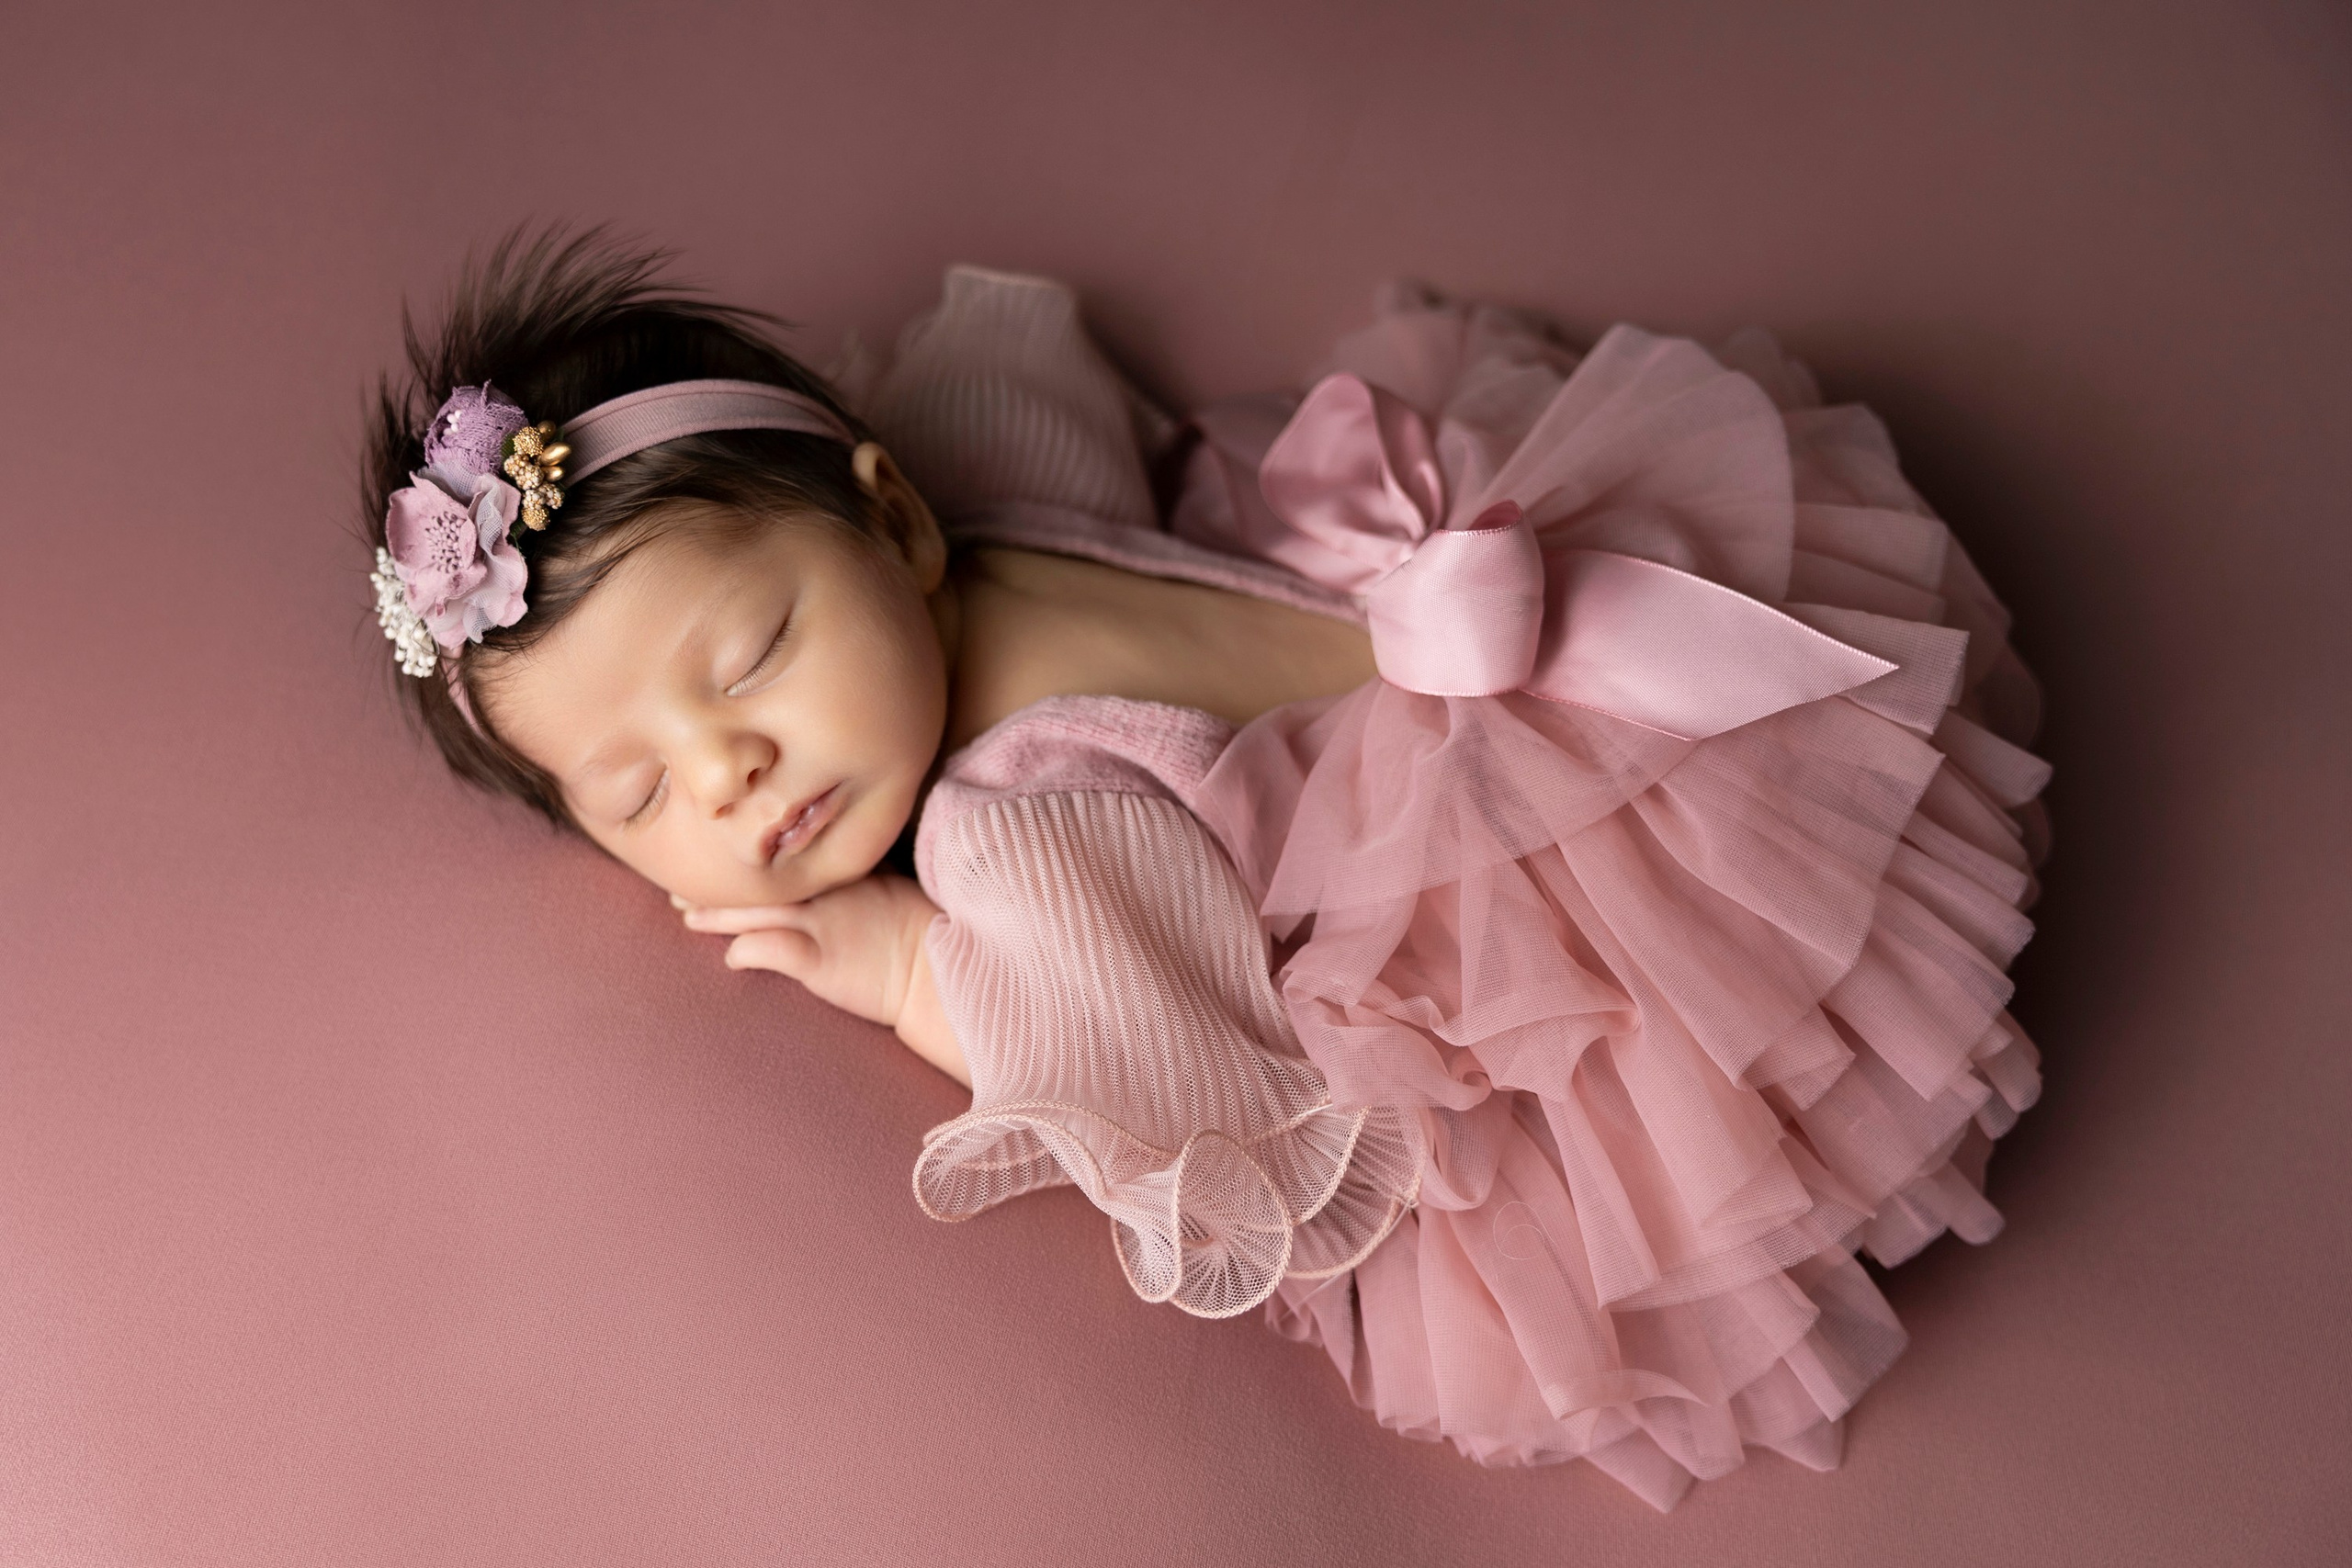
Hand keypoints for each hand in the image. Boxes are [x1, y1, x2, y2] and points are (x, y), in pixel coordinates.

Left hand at [676, 874, 940, 1031]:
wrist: (950, 971)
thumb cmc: (928, 936)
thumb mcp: (893, 894)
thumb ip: (864, 884)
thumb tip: (838, 892)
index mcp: (847, 875)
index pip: (789, 858)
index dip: (753, 858)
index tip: (721, 854)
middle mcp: (830, 893)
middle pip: (763, 881)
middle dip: (721, 884)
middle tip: (681, 885)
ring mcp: (824, 924)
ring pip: (756, 910)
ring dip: (718, 914)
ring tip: (686, 915)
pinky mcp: (822, 960)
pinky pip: (771, 948)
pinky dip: (746, 951)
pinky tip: (731, 958)